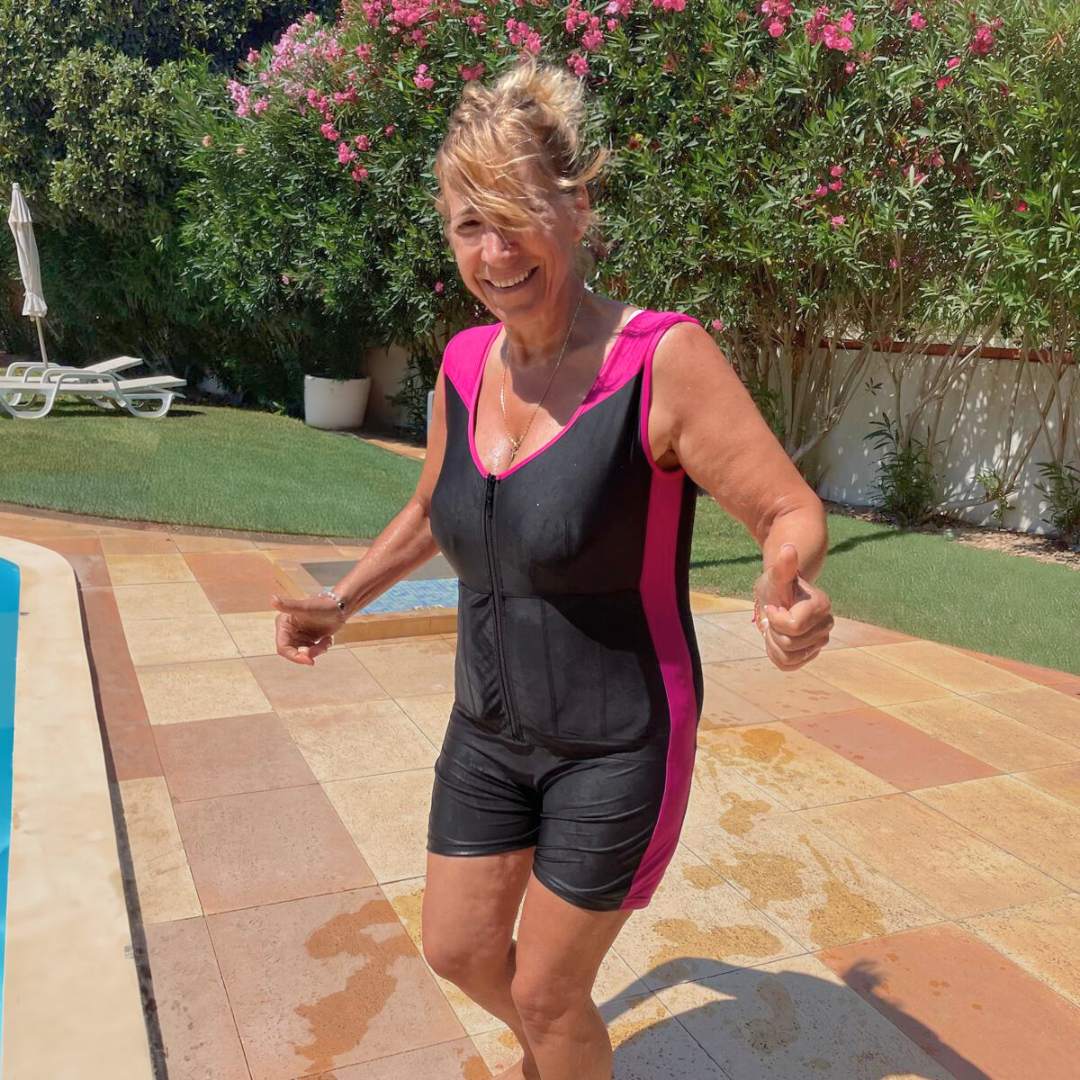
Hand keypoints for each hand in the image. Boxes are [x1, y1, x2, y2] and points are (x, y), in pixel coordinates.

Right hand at [271, 593, 344, 665]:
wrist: (338, 608)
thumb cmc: (322, 605)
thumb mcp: (306, 607)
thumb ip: (290, 605)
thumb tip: (273, 599)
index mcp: (284, 624)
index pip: (283, 647)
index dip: (294, 656)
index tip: (309, 661)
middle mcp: (288, 631)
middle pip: (293, 652)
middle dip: (308, 654)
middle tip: (322, 649)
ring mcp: (298, 637)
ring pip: (303, 654)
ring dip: (316, 651)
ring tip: (327, 641)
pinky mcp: (307, 640)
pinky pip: (311, 652)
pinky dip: (320, 649)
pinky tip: (328, 640)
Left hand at [754, 543, 833, 671]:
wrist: (778, 597)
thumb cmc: (778, 585)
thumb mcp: (776, 575)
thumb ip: (783, 565)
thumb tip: (788, 548)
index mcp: (821, 605)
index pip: (793, 626)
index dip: (776, 619)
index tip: (772, 607)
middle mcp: (826, 625)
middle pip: (790, 643)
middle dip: (773, 630)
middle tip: (773, 617)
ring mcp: (819, 642)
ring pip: (789, 657)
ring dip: (773, 643)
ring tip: (774, 628)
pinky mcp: (810, 654)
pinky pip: (788, 665)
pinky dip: (775, 655)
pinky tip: (776, 639)